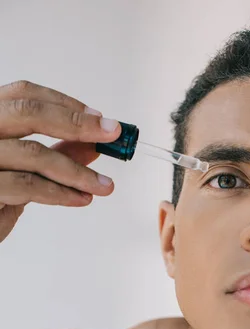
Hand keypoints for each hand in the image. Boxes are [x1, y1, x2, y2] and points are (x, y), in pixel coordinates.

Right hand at [0, 80, 121, 242]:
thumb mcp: (24, 170)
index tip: (99, 119)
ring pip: (34, 153)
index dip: (65, 104)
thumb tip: (93, 145)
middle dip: (77, 124)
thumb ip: (54, 155)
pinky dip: (62, 193)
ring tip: (104, 185)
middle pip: (28, 112)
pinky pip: (29, 186)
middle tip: (111, 135)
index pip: (24, 94)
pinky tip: (82, 198)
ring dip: (78, 171)